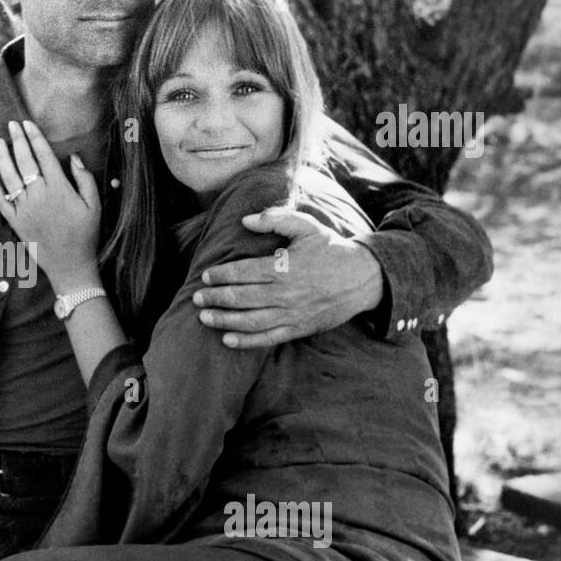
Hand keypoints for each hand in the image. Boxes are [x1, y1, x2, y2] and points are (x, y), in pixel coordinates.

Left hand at [0, 119, 100, 291]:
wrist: (70, 264)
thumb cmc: (86, 233)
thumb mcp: (94, 204)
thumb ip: (84, 178)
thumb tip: (73, 156)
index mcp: (59, 189)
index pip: (43, 156)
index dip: (35, 138)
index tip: (27, 124)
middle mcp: (39, 196)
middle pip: (25, 162)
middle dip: (17, 140)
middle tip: (11, 124)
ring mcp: (25, 209)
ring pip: (10, 177)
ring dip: (2, 157)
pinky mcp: (16, 222)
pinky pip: (1, 201)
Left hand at [192, 207, 383, 348]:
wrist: (364, 278)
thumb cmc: (331, 250)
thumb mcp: (307, 226)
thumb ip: (276, 219)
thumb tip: (246, 220)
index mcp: (283, 268)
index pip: (243, 273)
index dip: (221, 275)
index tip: (206, 276)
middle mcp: (284, 293)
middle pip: (241, 298)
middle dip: (215, 298)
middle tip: (197, 298)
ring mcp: (291, 314)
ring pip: (249, 321)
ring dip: (224, 320)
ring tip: (204, 318)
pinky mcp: (298, 328)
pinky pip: (267, 338)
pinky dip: (246, 341)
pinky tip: (227, 340)